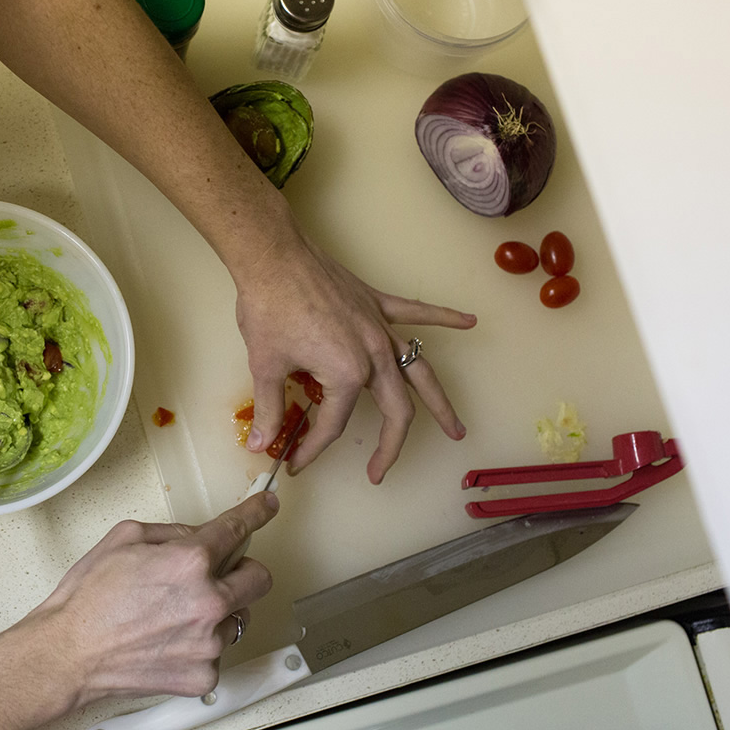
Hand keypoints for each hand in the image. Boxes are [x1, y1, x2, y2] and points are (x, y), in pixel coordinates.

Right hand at [29, 493, 278, 704]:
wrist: (68, 653)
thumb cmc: (89, 598)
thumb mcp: (125, 538)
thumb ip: (172, 532)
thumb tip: (199, 536)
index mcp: (190, 562)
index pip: (238, 528)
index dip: (257, 512)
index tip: (267, 506)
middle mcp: (209, 602)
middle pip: (260, 579)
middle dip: (243, 570)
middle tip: (217, 575)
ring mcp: (210, 643)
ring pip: (239, 617)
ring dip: (218, 612)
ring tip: (174, 617)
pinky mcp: (204, 675)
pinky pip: (218, 652)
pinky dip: (200, 645)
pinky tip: (167, 642)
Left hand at [236, 228, 475, 482]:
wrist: (273, 258)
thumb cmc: (268, 309)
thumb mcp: (266, 366)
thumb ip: (269, 409)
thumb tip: (260, 443)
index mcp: (346, 374)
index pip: (332, 424)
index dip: (312, 448)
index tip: (295, 461)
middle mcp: (374, 354)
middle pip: (395, 410)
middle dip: (390, 446)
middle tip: (380, 471)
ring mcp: (379, 327)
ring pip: (420, 372)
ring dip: (440, 402)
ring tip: (455, 430)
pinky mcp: (376, 303)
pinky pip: (417, 312)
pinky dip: (445, 317)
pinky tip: (470, 322)